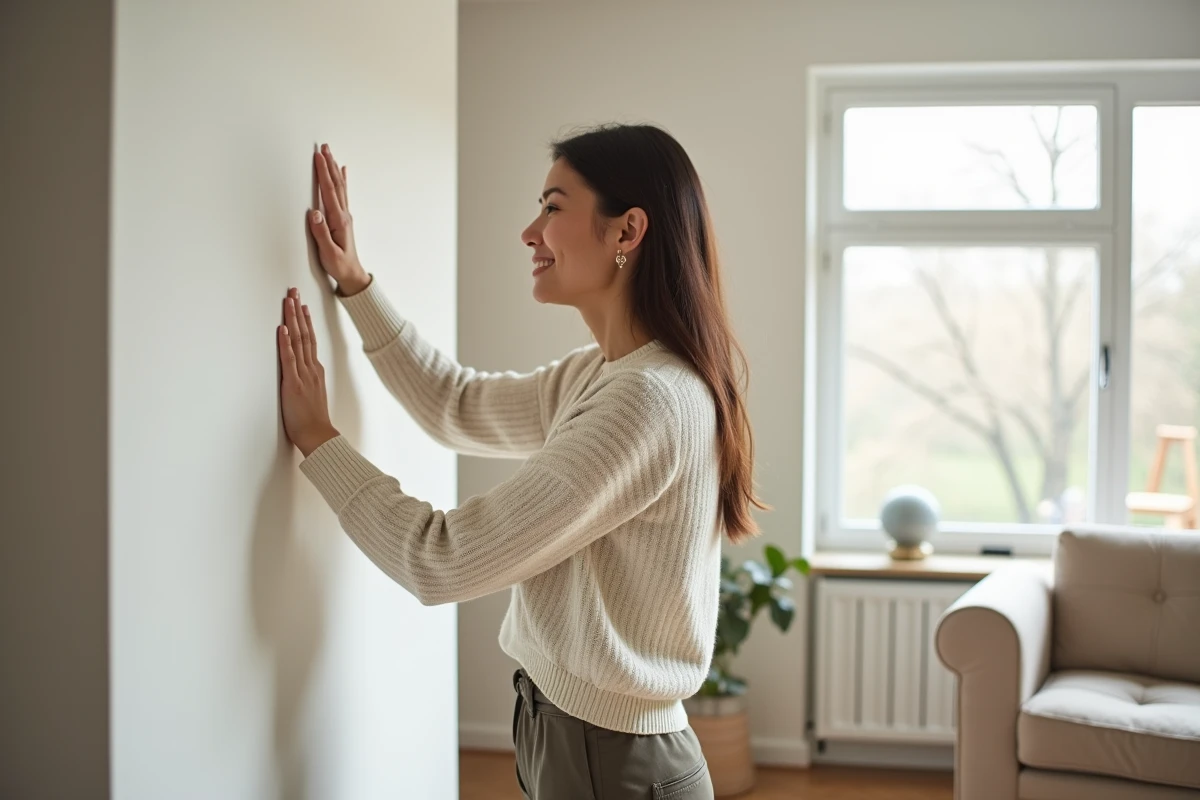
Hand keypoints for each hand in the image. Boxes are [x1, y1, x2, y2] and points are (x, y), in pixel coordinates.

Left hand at [278, 287, 338, 456]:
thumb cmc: (313, 420)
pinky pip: (289, 359)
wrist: (318, 436)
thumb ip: (308, 381)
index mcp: (315, 370)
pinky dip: (285, 343)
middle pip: (304, 334)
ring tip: (289, 301)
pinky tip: (282, 329)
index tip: (301, 304)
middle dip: (298, 311)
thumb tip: (303, 373)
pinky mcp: (293, 383)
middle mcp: (311, 368)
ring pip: (298, 341)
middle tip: (293, 292)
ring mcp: (303, 374)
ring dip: (292, 320)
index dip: (305, 320)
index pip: (310, 339)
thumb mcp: (312, 395)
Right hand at [310, 144, 368, 292]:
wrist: (352, 274)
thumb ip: (321, 233)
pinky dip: (342, 180)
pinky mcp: (343, 218)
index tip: (318, 157)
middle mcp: (343, 215)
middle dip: (329, 164)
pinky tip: (343, 171)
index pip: (329, 191)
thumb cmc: (339, 265)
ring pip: (339, 186)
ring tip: (330, 153)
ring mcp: (344, 215)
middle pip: (336, 184)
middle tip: (324, 147)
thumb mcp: (328, 252)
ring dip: (334, 168)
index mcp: (338, 220)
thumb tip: (314, 212)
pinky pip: (342, 194)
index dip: (323, 173)